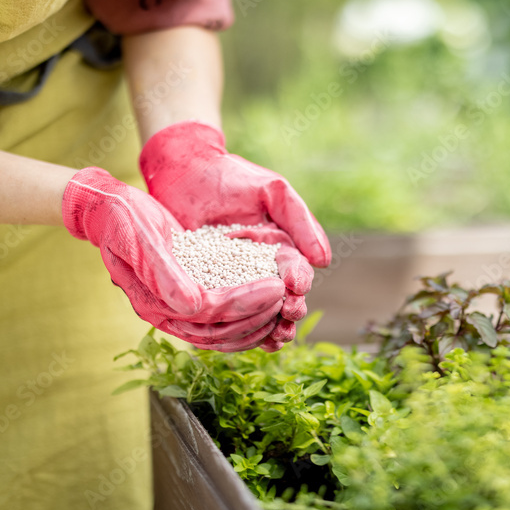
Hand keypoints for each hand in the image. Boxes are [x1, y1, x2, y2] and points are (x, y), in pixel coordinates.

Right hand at [61, 167, 286, 351]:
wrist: (109, 211)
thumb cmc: (122, 219)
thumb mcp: (140, 238)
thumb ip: (163, 273)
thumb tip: (192, 305)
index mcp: (153, 304)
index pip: (208, 315)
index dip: (244, 305)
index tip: (276, 287)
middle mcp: (167, 313)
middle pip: (220, 331)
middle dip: (257, 317)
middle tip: (288, 299)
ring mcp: (178, 309)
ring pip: (223, 332)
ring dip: (257, 324)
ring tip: (286, 306)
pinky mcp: (190, 298)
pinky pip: (222, 318)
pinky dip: (248, 316)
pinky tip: (271, 306)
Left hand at [139, 120, 331, 349]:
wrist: (184, 170)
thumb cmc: (231, 176)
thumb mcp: (273, 191)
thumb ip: (300, 220)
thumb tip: (324, 260)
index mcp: (281, 248)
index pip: (297, 272)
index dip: (300, 283)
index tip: (297, 290)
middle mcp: (261, 268)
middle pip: (280, 298)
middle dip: (288, 312)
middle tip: (287, 319)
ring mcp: (233, 279)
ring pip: (255, 310)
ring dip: (266, 326)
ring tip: (273, 339)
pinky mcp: (206, 285)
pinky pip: (223, 309)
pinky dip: (234, 326)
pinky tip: (240, 338)